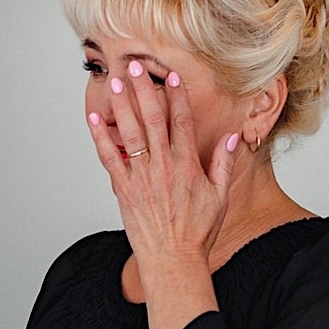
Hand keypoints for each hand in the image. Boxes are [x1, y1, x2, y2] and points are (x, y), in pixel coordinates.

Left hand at [86, 60, 244, 328]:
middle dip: (145, 91)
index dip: (177, 96)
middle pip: (153, 120)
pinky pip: (110, 158)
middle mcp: (164, 168)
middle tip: (137, 67)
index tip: (172, 76)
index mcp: (188, 166)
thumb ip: (225, 164)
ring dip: (122, 106)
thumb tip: (233, 136)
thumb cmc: (197, 232)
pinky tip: (94, 118)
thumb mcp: (220, 197)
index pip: (182, 122)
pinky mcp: (124, 190)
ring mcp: (142, 178)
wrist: (172, 261)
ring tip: (116, 83)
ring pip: (131, 134)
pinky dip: (101, 138)